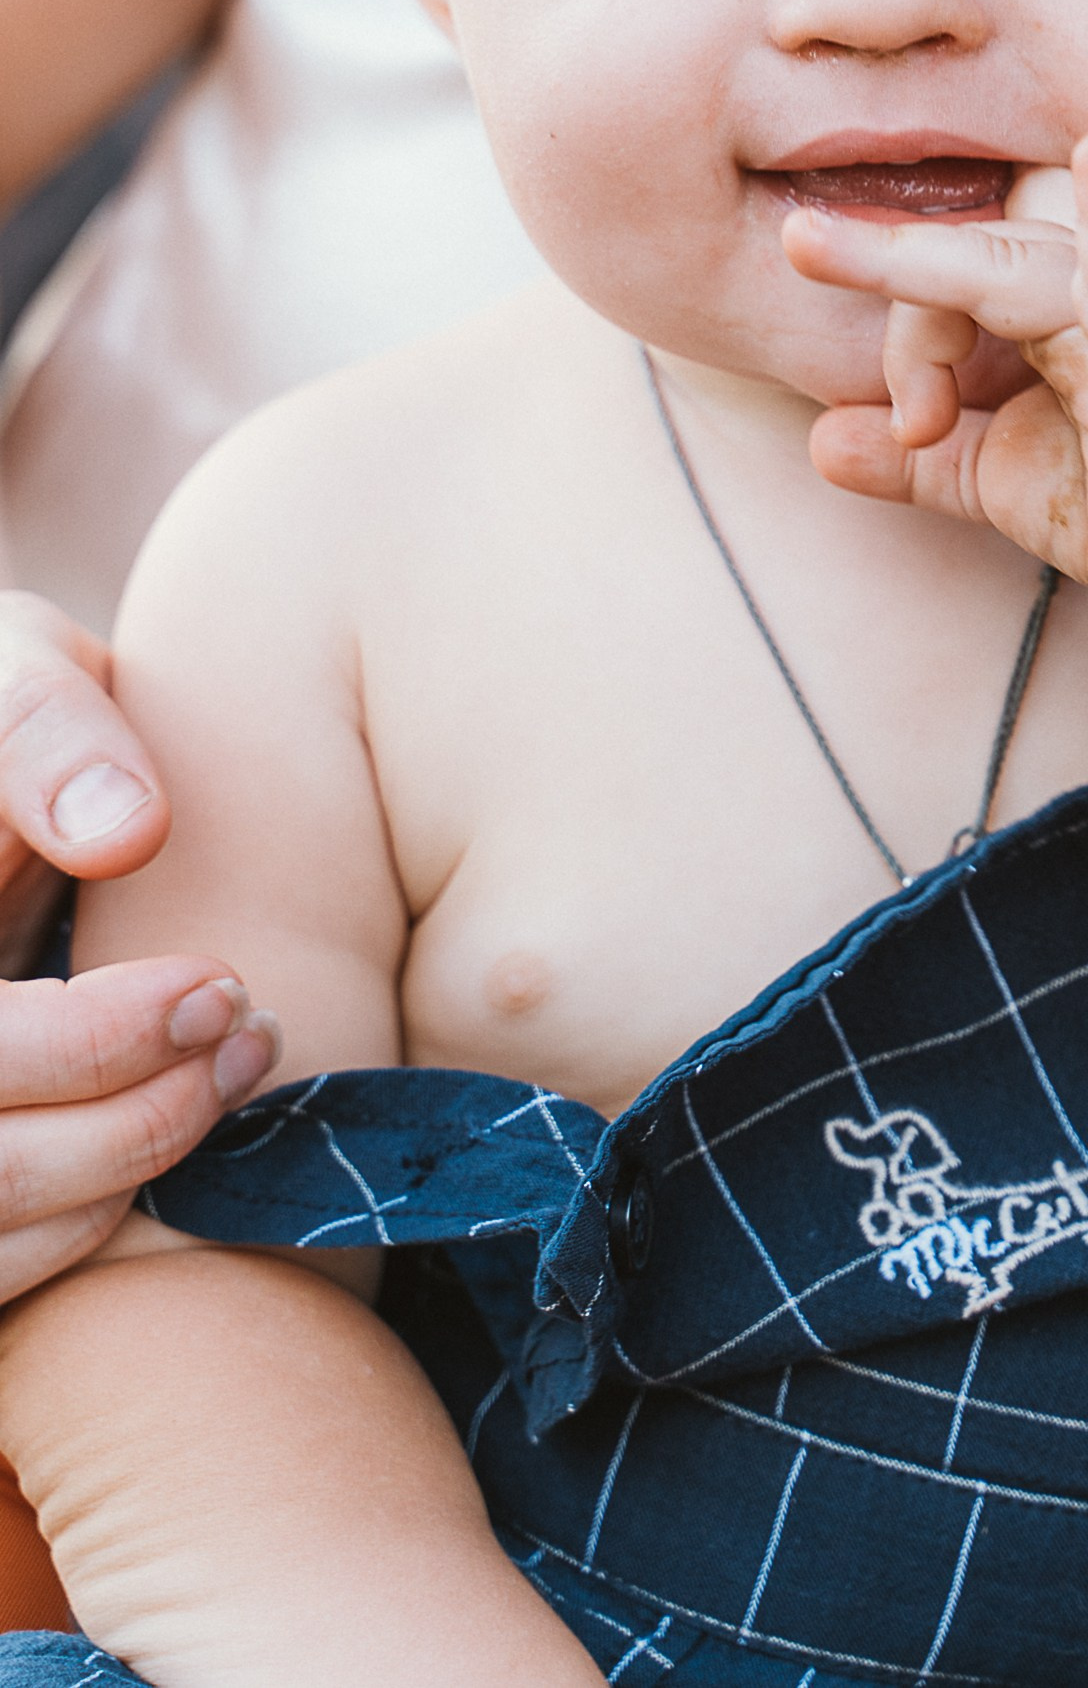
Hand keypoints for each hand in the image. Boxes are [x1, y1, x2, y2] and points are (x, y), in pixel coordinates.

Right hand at [0, 596, 278, 1297]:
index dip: (94, 1041)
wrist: (0, 787)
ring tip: (235, 1067)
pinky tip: (163, 1131)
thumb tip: (127, 830)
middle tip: (250, 1031)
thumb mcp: (8, 674)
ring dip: (124, 1172)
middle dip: (130, 1119)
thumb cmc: (16, 733)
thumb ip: (42, 726)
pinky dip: (80, 1226)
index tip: (215, 983)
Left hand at [787, 128, 1087, 653]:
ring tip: (817, 249)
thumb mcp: (1001, 482)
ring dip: (915, 276)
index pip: (956, 266)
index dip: (909, 334)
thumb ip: (917, 459)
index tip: (912, 425)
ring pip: (1009, 259)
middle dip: (892, 293)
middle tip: (839, 319)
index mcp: (1066, 301)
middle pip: (968, 249)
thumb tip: (819, 441)